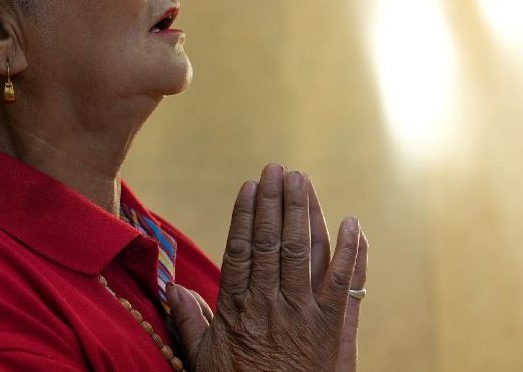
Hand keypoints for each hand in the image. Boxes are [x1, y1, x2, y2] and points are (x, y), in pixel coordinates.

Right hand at [168, 164, 367, 370]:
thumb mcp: (205, 360)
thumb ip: (189, 321)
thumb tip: (170, 288)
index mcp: (237, 309)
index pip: (240, 250)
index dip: (244, 215)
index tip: (248, 186)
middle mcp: (270, 305)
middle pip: (272, 243)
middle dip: (274, 202)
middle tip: (276, 169)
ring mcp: (304, 314)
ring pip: (304, 253)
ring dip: (303, 213)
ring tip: (302, 180)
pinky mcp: (334, 328)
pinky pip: (345, 284)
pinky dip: (351, 252)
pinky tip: (352, 223)